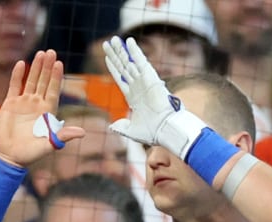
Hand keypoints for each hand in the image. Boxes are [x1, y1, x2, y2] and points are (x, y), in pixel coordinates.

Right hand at [0, 50, 84, 168]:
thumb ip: (63, 136)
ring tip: (40, 53)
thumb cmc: (30, 154)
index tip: (59, 63)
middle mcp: (37, 105)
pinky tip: (21, 64)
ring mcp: (24, 103)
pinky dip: (17, 75)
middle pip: (44, 82)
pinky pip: (15, 86)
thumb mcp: (49, 145)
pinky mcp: (10, 104)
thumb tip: (82, 133)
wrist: (9, 157)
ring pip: (31, 81)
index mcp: (47, 112)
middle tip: (51, 52)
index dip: (56, 78)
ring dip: (35, 68)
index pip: (53, 91)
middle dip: (47, 68)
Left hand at [103, 35, 204, 158]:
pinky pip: (141, 61)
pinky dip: (134, 51)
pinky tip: (128, 41)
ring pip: (129, 62)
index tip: (107, 58)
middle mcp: (138, 87)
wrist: (165, 130)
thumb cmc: (151, 132)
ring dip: (120, 50)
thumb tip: (112, 126)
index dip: (114, 68)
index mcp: (133, 98)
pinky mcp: (151, 77)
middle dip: (115, 55)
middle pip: (123, 67)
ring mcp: (144, 81)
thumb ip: (121, 127)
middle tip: (106, 43)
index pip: (121, 78)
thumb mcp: (131, 131)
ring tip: (112, 39)